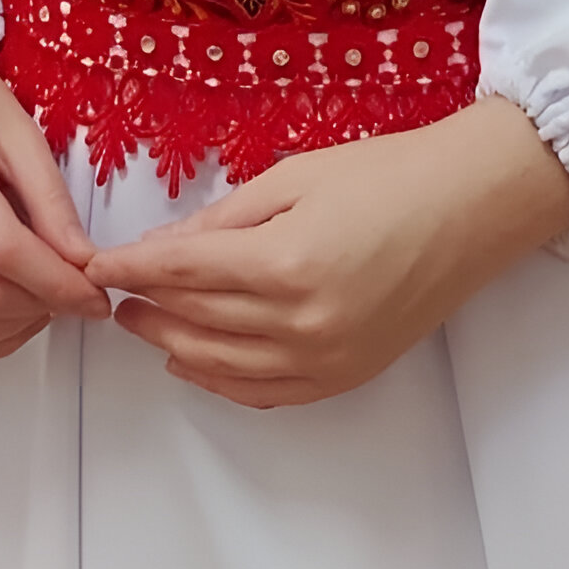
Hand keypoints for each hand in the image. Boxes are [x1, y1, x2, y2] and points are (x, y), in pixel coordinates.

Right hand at [0, 24, 109, 361]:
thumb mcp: (23, 134)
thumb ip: (53, 201)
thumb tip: (84, 263)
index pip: (3, 250)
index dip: (57, 283)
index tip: (97, 295)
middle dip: (39, 308)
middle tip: (75, 295)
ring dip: (11, 331)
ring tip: (44, 302)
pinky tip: (11, 313)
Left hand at [85, 96, 568, 407]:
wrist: (470, 208)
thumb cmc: (388, 175)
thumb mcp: (294, 177)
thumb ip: (224, 218)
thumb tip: (164, 245)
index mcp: (284, 263)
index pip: (180, 273)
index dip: (131, 268)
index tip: (98, 264)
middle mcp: (299, 322)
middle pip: (193, 321)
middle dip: (145, 305)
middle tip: (112, 291)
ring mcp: (324, 358)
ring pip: (220, 366)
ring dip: (171, 346)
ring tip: (141, 324)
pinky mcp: (345, 376)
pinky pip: (264, 393)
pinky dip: (220, 380)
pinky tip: (194, 363)